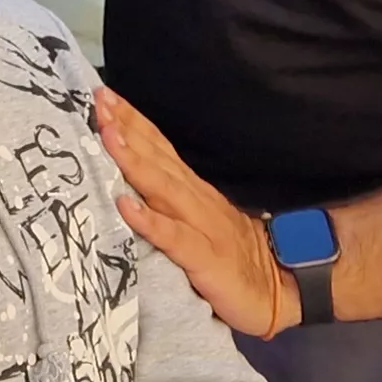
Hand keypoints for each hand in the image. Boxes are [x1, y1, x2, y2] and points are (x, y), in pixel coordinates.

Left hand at [95, 88, 295, 337]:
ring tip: (108, 136)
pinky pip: (174, 238)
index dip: (134, 121)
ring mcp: (203, 226)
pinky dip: (150, 221)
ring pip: (164, 188)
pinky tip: (126, 206)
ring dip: (134, 161)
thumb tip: (131, 180)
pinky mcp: (206, 258)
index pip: (160, 148)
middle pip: (158, 158)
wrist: (281, 287)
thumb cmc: (233, 256)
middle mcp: (197, 200)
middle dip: (127, 127)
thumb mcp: (201, 219)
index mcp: (193, 190)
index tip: (104, 95)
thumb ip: (173, 199)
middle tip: (100, 99)